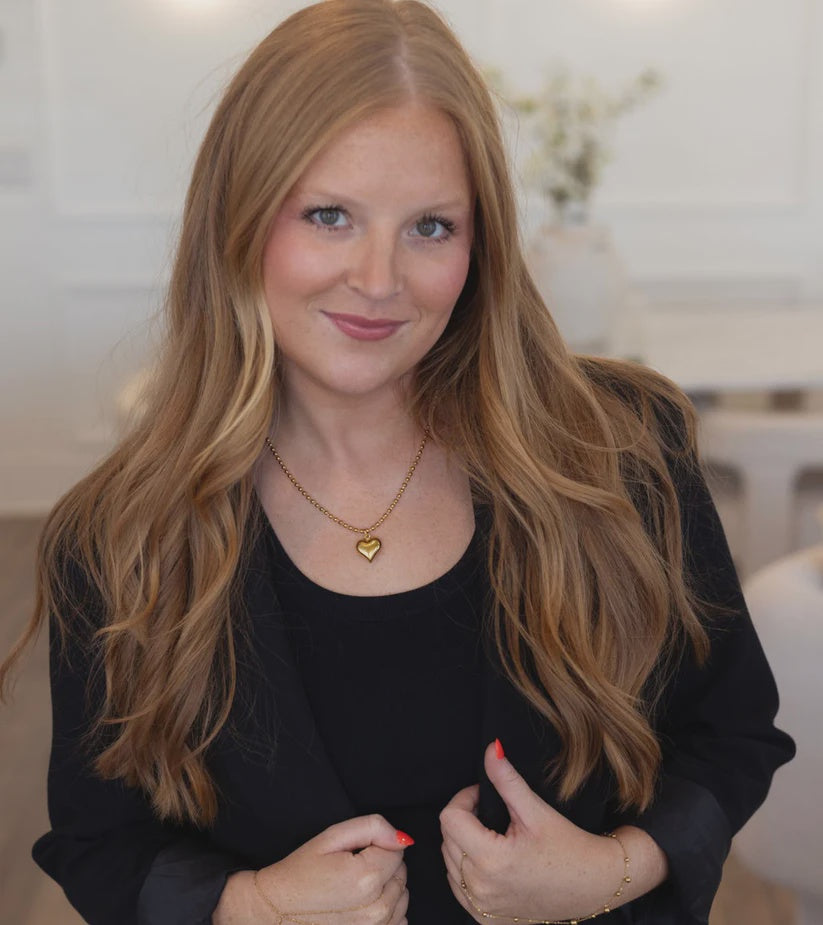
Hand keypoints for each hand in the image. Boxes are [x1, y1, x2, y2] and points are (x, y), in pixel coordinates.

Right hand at [213, 814, 409, 923]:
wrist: (275, 911)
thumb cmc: (300, 874)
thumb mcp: (331, 837)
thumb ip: (372, 827)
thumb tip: (402, 837)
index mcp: (366, 878)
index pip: (397, 850)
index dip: (377, 845)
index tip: (356, 852)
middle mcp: (375, 909)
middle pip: (401, 874)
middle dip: (382, 866)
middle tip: (352, 869)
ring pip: (401, 897)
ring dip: (386, 889)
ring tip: (354, 888)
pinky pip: (397, 921)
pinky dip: (387, 911)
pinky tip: (363, 906)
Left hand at [439, 741, 633, 923]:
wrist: (595, 885)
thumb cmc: (569, 847)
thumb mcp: (535, 809)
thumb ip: (506, 778)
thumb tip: (491, 748)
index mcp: (491, 860)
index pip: (450, 818)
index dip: (465, 798)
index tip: (484, 795)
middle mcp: (481, 888)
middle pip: (447, 839)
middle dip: (464, 819)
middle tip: (491, 812)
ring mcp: (482, 908)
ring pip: (450, 863)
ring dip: (464, 844)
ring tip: (493, 835)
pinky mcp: (487, 919)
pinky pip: (459, 888)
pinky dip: (467, 870)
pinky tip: (490, 860)